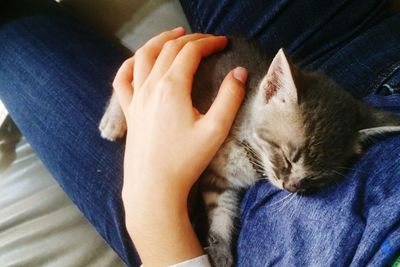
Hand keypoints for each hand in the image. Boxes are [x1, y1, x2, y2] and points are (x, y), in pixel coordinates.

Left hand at [113, 27, 246, 265]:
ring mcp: (136, 97)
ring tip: (174, 35)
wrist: (154, 187)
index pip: (190, 52)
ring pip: (143, 56)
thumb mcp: (215, 130)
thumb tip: (240, 72)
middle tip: (207, 40)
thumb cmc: (185, 160)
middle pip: (169, 49)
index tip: (223, 43)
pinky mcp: (129, 110)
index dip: (209, 43)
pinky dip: (130, 63)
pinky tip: (138, 60)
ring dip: (160, 41)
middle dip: (190, 39)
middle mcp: (150, 86)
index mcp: (172, 87)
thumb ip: (229, 98)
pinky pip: (123, 79)